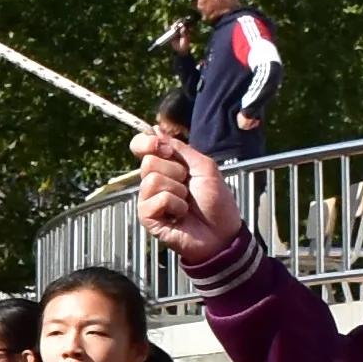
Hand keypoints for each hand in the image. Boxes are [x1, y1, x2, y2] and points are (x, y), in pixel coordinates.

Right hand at [132, 121, 244, 267]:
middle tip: (188, 186)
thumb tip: (155, 129)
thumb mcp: (204, 167)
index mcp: (165, 166)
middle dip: (175, 171)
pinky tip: (180, 215)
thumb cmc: (216, 202)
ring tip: (186, 203)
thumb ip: (180, 148)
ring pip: (153, 180)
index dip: (146, 143)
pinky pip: (158, 199)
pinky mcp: (147, 216)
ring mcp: (148, 199)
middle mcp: (153, 181)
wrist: (222, 232)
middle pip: (149, 162)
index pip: (140, 146)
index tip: (163, 147)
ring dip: (178, 190)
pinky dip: (175, 205)